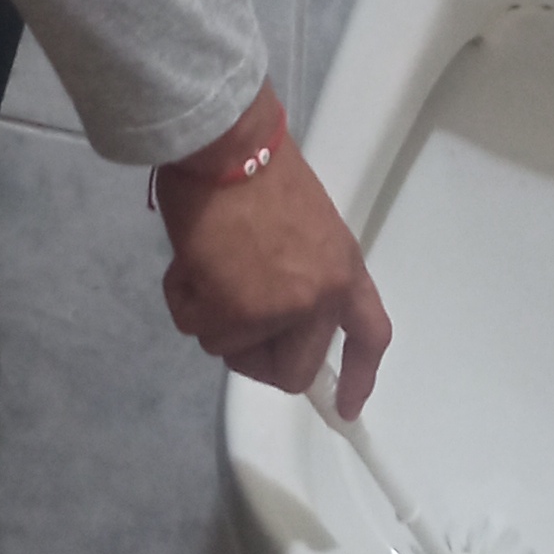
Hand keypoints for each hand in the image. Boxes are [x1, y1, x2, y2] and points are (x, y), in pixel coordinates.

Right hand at [153, 85, 389, 415]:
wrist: (229, 147)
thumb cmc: (261, 172)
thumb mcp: (307, 228)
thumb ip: (303, 273)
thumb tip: (275, 313)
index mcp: (345, 272)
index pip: (369, 336)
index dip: (358, 377)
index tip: (344, 407)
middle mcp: (320, 300)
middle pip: (290, 370)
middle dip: (253, 355)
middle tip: (228, 318)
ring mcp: (279, 310)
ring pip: (231, 348)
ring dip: (210, 314)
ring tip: (206, 261)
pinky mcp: (235, 312)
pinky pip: (197, 329)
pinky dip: (184, 300)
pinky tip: (189, 260)